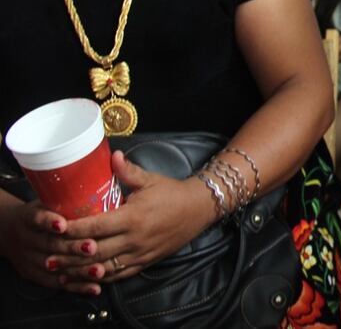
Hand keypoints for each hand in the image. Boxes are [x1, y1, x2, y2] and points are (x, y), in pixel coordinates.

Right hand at [0, 200, 100, 294]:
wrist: (8, 232)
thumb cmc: (41, 211)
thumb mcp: (46, 198)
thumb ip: (70, 190)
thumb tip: (114, 160)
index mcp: (28, 218)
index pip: (36, 219)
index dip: (48, 222)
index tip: (62, 224)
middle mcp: (26, 239)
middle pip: (49, 245)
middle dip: (71, 248)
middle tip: (93, 247)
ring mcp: (29, 259)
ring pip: (55, 268)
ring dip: (78, 270)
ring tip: (99, 270)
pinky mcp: (35, 275)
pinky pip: (57, 283)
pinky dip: (76, 286)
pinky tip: (94, 287)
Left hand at [55, 151, 216, 288]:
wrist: (199, 209)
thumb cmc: (173, 193)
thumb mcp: (150, 180)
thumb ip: (128, 171)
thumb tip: (113, 155)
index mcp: (133, 217)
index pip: (95, 226)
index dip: (72, 229)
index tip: (54, 227)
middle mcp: (134, 239)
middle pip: (94, 251)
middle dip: (69, 253)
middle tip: (47, 252)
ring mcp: (140, 253)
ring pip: (103, 268)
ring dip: (79, 270)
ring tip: (59, 268)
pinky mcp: (145, 262)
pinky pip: (118, 274)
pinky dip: (99, 278)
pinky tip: (85, 276)